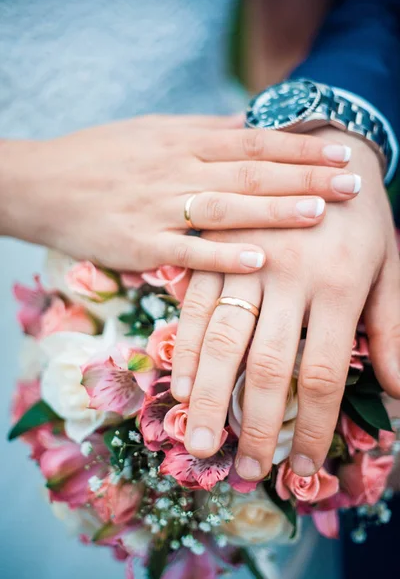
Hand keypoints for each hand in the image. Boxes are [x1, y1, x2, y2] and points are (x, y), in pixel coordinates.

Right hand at [0, 115, 356, 272]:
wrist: (42, 185)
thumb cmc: (99, 156)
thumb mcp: (152, 131)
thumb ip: (202, 130)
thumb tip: (249, 123)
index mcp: (181, 142)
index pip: (253, 142)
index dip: (299, 147)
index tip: (340, 152)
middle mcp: (175, 171)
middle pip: (250, 172)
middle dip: (304, 176)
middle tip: (351, 183)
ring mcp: (157, 209)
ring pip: (225, 208)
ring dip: (273, 211)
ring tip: (318, 214)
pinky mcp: (139, 244)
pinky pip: (187, 251)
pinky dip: (223, 256)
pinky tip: (259, 260)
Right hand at [171, 128, 399, 479]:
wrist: (323, 147)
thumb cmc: (360, 217)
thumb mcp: (386, 268)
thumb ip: (389, 328)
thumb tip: (397, 392)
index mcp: (338, 286)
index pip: (323, 373)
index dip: (312, 427)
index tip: (301, 469)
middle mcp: (289, 279)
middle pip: (268, 366)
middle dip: (255, 425)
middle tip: (244, 471)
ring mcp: (246, 263)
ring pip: (223, 341)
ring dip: (210, 397)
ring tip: (198, 443)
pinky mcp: (215, 250)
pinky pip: (193, 306)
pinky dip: (184, 348)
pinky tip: (179, 384)